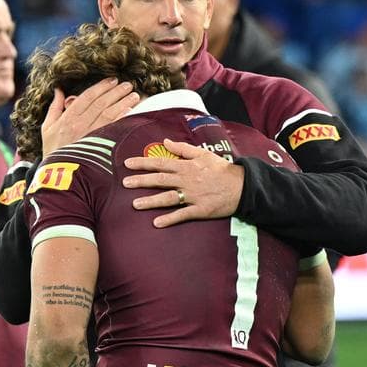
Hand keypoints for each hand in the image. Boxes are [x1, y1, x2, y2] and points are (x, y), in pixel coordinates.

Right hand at [41, 78, 139, 154]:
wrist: (56, 174)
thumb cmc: (51, 150)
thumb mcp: (47, 128)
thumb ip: (54, 108)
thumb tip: (59, 90)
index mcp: (68, 118)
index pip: (87, 97)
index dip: (101, 87)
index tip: (112, 80)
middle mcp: (80, 124)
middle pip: (101, 103)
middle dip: (115, 92)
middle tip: (128, 84)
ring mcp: (90, 135)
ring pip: (109, 114)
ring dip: (122, 102)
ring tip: (134, 94)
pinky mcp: (99, 146)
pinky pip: (113, 129)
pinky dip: (122, 118)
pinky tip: (131, 111)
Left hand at [122, 139, 244, 226]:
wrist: (242, 186)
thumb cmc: (222, 169)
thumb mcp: (203, 154)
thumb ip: (183, 148)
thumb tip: (166, 142)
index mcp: (187, 166)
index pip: (161, 163)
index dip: (143, 163)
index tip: (128, 164)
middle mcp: (187, 180)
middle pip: (160, 180)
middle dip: (141, 181)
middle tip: (125, 183)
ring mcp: (193, 196)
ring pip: (168, 198)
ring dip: (151, 201)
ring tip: (135, 205)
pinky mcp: (200, 209)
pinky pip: (182, 215)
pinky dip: (170, 219)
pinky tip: (157, 223)